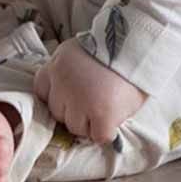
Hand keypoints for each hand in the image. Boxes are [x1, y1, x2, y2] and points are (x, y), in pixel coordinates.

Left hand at [33, 36, 147, 143]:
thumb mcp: (79, 49)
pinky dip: (107, 131)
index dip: (58, 95)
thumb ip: (67, 69)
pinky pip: (98, 136)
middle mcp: (62, 83)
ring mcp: (80, 102)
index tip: (71, 94)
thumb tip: (63, 93)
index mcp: (57, 64)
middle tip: (95, 96)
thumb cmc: (112, 47)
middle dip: (74, 109)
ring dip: (91, 121)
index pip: (41, 90)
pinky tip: (115, 115)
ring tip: (108, 102)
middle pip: (58, 112)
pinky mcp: (101, 117)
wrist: (138, 44)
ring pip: (76, 127)